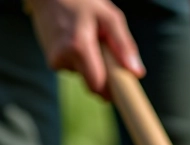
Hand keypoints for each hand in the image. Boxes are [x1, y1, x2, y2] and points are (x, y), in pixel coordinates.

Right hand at [26, 0, 144, 97]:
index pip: (97, 85)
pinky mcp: (52, 62)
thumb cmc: (83, 2)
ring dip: (93, 64)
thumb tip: (137, 73)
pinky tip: (79, 42)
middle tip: (108, 54)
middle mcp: (63, 58)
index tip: (122, 91)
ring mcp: (55, 62)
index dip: (111, 91)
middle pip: (92, 85)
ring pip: (84, 76)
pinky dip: (82, 60)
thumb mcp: (109, 17)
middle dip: (105, 77)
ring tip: (90, 40)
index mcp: (78, 47)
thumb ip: (124, 45)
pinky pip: (75, 69)